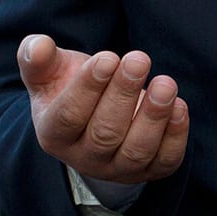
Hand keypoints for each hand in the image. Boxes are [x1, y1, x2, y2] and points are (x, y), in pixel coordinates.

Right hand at [17, 34, 188, 183]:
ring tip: (166, 83)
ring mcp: (119, 169)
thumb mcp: (51, 73)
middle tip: (139, 60)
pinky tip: (179, 106)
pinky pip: (165, 159)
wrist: (100, 118)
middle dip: (124, 94)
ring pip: (137, 149)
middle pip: (105, 132)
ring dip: (154, 115)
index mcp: (54, 135)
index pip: (69, 116)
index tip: (108, 57)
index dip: (88, 87)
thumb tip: (38, 45)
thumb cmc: (72, 89)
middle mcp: (85, 158)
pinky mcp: (151, 170)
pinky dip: (175, 134)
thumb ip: (38, 59)